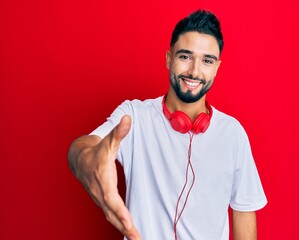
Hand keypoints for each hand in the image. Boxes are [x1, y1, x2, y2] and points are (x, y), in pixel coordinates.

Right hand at [75, 115, 140, 238]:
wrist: (79, 158)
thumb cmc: (96, 151)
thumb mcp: (108, 142)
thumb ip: (119, 132)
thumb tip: (127, 119)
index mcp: (102, 179)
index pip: (111, 198)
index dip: (120, 211)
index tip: (129, 223)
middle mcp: (100, 192)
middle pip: (112, 213)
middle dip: (125, 227)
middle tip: (138, 238)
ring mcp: (100, 198)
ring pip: (111, 217)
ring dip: (124, 229)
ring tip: (137, 239)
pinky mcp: (102, 201)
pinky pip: (111, 215)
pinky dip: (120, 225)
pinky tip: (130, 231)